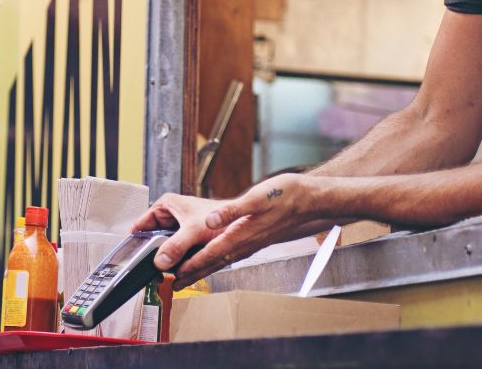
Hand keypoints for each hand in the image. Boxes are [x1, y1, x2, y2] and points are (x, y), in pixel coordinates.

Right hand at [131, 193, 228, 274]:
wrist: (240, 224)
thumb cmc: (219, 218)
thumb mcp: (193, 230)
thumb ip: (176, 245)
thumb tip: (160, 262)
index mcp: (166, 205)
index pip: (140, 224)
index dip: (134, 241)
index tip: (128, 257)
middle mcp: (170, 216)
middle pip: (151, 238)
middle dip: (149, 255)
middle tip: (145, 271)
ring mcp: (177, 230)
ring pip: (163, 248)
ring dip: (162, 262)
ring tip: (156, 277)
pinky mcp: (186, 242)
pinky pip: (174, 254)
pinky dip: (173, 264)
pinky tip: (170, 277)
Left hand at [172, 173, 321, 287]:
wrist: (308, 200)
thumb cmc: (285, 196)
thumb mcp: (258, 197)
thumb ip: (232, 210)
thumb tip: (210, 220)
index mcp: (241, 234)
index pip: (210, 253)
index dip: (191, 264)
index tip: (173, 274)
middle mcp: (245, 243)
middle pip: (213, 263)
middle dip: (193, 274)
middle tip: (173, 285)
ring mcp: (251, 244)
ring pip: (222, 261)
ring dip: (203, 270)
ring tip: (187, 277)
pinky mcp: (255, 239)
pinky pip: (231, 255)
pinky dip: (217, 261)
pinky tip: (213, 260)